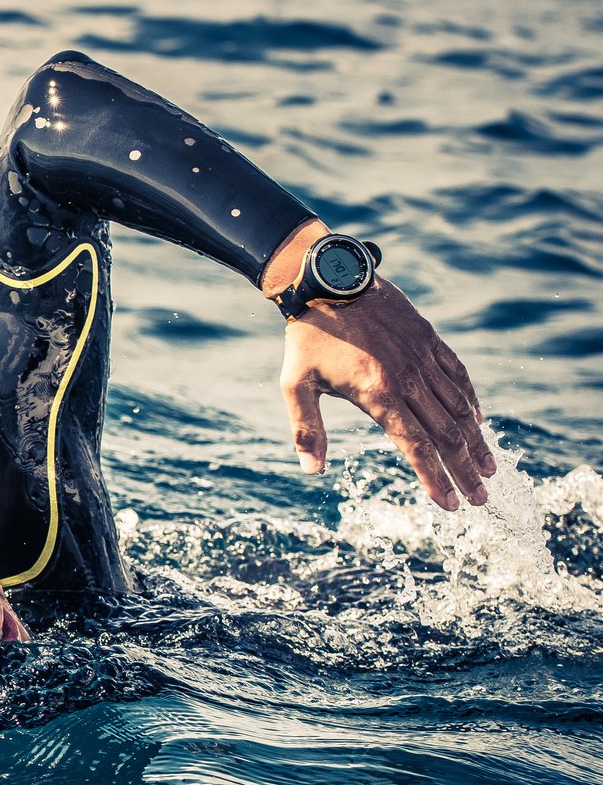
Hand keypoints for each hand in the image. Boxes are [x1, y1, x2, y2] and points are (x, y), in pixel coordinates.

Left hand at [279, 277, 493, 509]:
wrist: (328, 280)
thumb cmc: (307, 338)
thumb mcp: (296, 384)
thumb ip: (306, 429)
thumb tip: (311, 471)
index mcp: (378, 394)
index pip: (416, 447)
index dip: (435, 478)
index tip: (449, 504)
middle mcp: (408, 378)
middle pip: (446, 434)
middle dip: (465, 470)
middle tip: (479, 497)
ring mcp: (422, 357)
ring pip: (459, 407)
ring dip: (476, 441)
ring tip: (489, 468)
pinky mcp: (429, 339)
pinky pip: (458, 375)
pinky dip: (471, 401)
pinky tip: (478, 422)